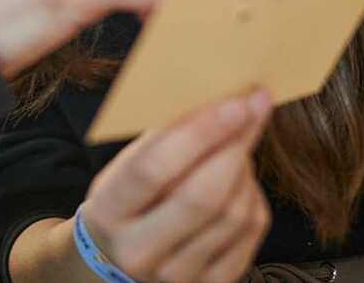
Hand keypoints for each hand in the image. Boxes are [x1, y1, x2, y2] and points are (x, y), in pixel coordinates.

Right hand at [81, 91, 273, 282]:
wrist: (119, 258)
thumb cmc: (128, 198)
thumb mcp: (124, 167)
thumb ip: (162, 140)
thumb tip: (215, 98)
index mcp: (109, 215)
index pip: (154, 169)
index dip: (199, 133)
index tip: (235, 102)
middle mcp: (140, 253)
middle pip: (202, 197)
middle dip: (235, 145)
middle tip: (254, 107)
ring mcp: (178, 276)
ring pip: (234, 212)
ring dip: (245, 167)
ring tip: (237, 143)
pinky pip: (252, 229)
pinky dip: (253, 193)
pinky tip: (240, 177)